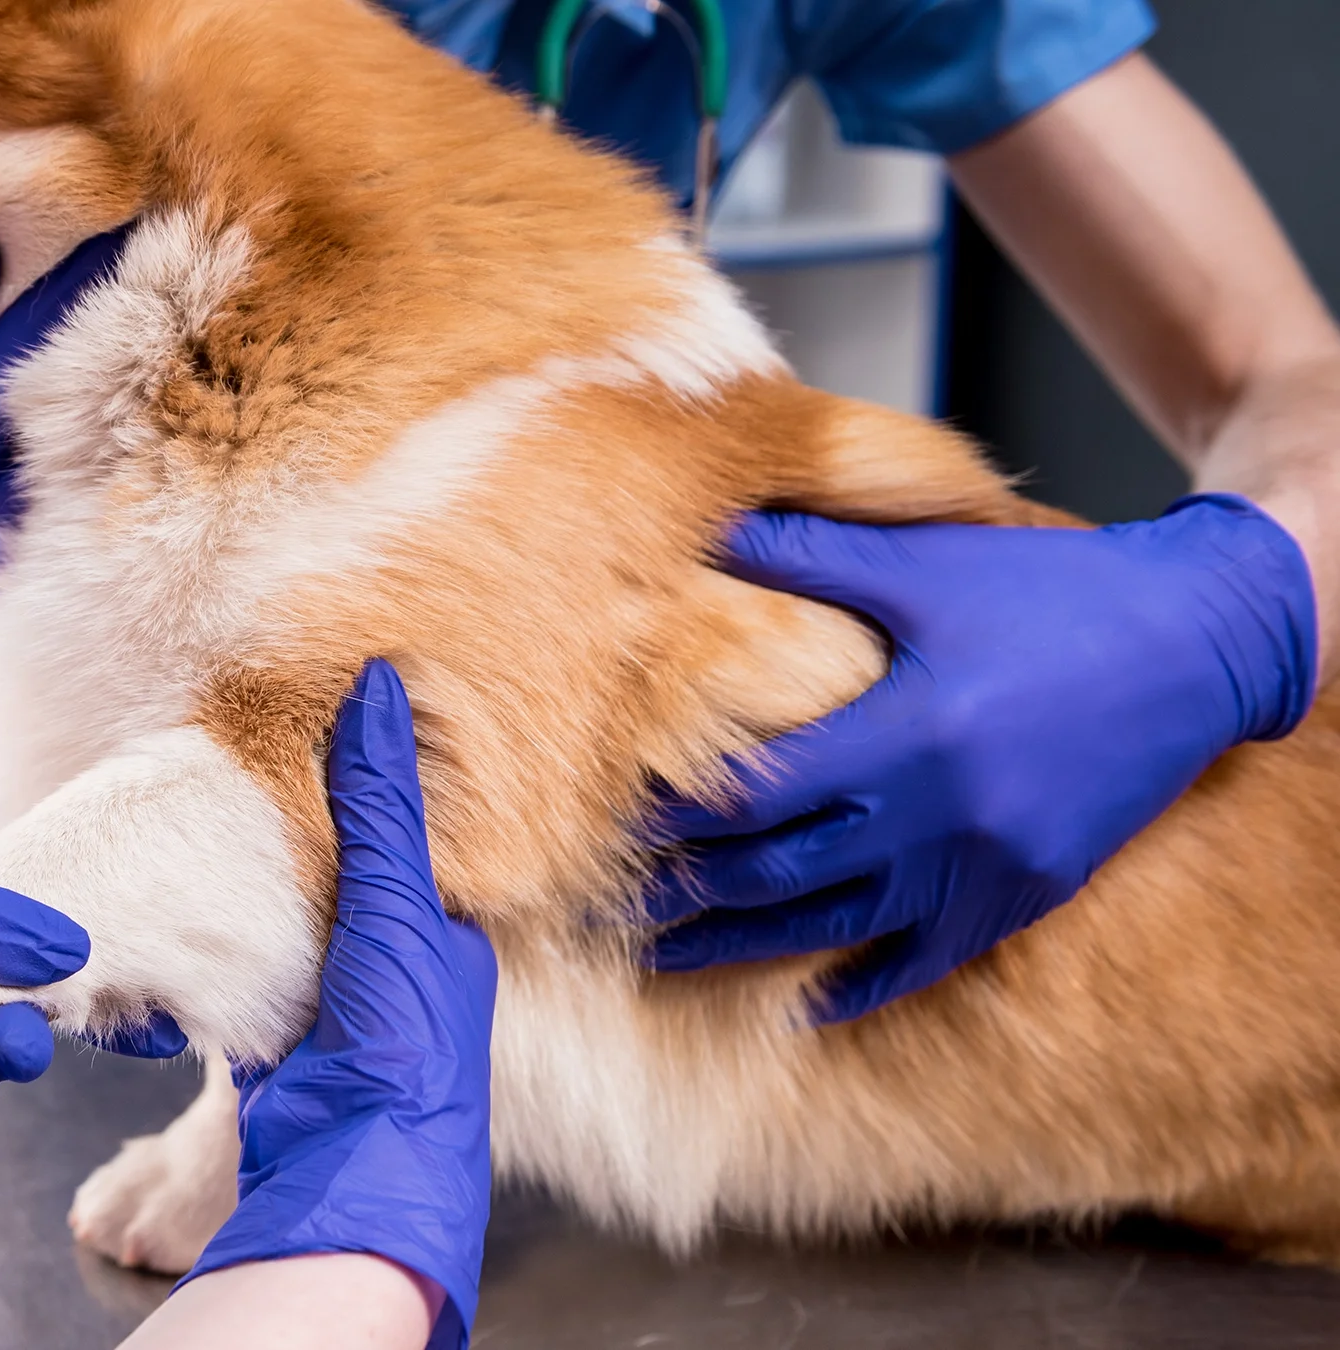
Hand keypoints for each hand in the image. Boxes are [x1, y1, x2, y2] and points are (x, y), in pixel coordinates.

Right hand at [183, 660, 497, 1349]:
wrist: (351, 1165)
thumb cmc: (402, 1038)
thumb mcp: (394, 901)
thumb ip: (381, 802)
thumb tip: (382, 691)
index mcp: (445, 935)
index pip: (407, 837)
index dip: (368, 784)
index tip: (321, 728)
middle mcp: (396, 971)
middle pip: (342, 878)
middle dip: (300, 832)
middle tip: (247, 766)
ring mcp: (335, 1007)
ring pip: (293, 919)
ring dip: (258, 881)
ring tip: (211, 816)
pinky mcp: (277, 1036)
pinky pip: (249, 964)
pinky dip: (225, 936)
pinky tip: (194, 901)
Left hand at [647, 495, 1317, 1021]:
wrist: (1198, 643)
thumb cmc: (1054, 592)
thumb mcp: (929, 565)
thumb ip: (813, 555)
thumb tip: (707, 524)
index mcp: (910, 730)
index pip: (763, 791)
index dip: (684, 812)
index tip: (619, 823)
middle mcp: (946, 814)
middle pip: (788, 872)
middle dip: (698, 891)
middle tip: (620, 905)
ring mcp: (989, 865)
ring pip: (843, 927)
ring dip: (750, 946)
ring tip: (671, 957)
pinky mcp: (1028, 891)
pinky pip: (929, 960)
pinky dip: (862, 986)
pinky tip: (803, 1008)